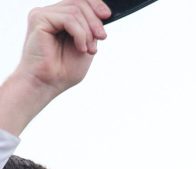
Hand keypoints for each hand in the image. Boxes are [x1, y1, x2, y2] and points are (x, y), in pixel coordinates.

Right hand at [0, 2, 108, 133]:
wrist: (46, 84)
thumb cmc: (63, 71)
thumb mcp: (85, 47)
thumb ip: (90, 30)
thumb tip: (100, 15)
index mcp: (60, 19)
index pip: (79, 2)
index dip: (95, 4)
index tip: (107, 15)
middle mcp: (51, 14)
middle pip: (79, 3)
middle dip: (95, 20)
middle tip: (102, 37)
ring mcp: (43, 14)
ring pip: (75, 10)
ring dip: (88, 31)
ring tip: (88, 49)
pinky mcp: (39, 18)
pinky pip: (68, 18)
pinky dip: (80, 34)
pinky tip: (80, 48)